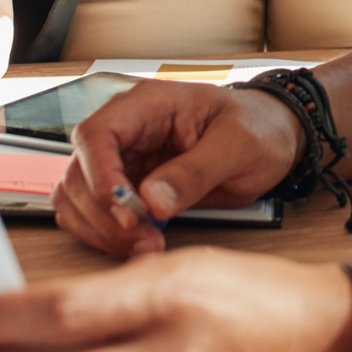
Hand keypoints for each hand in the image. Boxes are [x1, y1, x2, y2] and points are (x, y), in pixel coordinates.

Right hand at [57, 80, 302, 256]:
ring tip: (146, 247)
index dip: (101, 177)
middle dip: (104, 215)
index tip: (127, 212)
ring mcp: (123, 159)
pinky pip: (92, 213)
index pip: (96, 135)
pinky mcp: (127, 187)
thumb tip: (152, 200)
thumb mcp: (238, 144)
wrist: (274, 137)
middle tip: (145, 241)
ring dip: (101, 230)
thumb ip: (195, 171)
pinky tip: (140, 245)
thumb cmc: (259, 127)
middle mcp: (126, 130)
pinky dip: (105, 236)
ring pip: (77, 198)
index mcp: (147, 105)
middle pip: (79, 173)